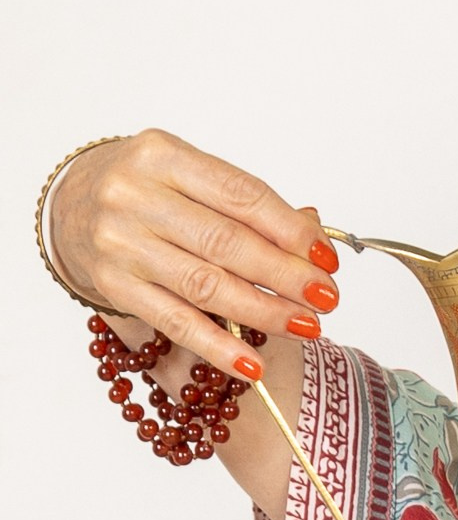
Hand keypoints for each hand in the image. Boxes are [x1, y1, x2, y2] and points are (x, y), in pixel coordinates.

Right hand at [48, 129, 339, 381]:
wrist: (68, 206)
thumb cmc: (144, 190)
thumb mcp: (188, 175)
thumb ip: (245, 204)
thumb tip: (313, 237)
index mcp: (163, 155)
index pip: (242, 195)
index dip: (292, 231)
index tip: (326, 259)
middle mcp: (135, 196)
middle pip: (227, 243)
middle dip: (286, 275)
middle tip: (326, 298)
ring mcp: (120, 243)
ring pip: (206, 285)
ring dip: (264, 311)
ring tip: (305, 325)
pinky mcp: (113, 286)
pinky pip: (175, 322)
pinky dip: (218, 346)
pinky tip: (252, 364)